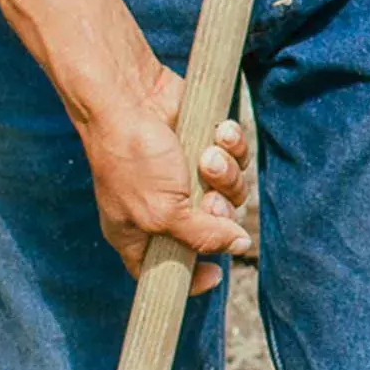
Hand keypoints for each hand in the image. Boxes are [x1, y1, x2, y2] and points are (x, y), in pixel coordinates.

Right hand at [77, 63, 252, 294]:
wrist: (130, 93)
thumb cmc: (133, 157)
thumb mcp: (164, 212)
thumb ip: (202, 238)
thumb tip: (239, 246)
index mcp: (139, 232)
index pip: (168, 271)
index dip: (193, 277)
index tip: (215, 274)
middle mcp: (165, 207)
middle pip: (214, 230)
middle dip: (219, 212)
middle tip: (208, 198)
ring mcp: (187, 175)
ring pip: (231, 192)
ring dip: (227, 174)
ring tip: (209, 156)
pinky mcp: (205, 144)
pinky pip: (236, 158)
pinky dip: (232, 146)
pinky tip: (220, 132)